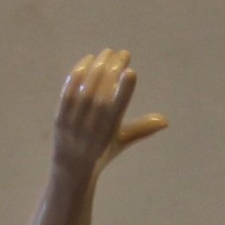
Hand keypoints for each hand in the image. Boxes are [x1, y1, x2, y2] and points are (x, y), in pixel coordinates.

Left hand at [52, 49, 166, 178]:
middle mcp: (91, 131)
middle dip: (112, 71)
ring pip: (85, 92)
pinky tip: (88, 60)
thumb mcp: (122, 141)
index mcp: (109, 135)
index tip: (131, 71)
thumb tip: (165, 121)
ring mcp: (73, 125)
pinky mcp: (59, 120)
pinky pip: (68, 93)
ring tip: (107, 53)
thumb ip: (142, 129)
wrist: (71, 171)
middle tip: (121, 54)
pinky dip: (77, 74)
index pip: (117, 110)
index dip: (124, 91)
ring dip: (96, 68)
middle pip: (101, 96)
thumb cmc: (102, 152)